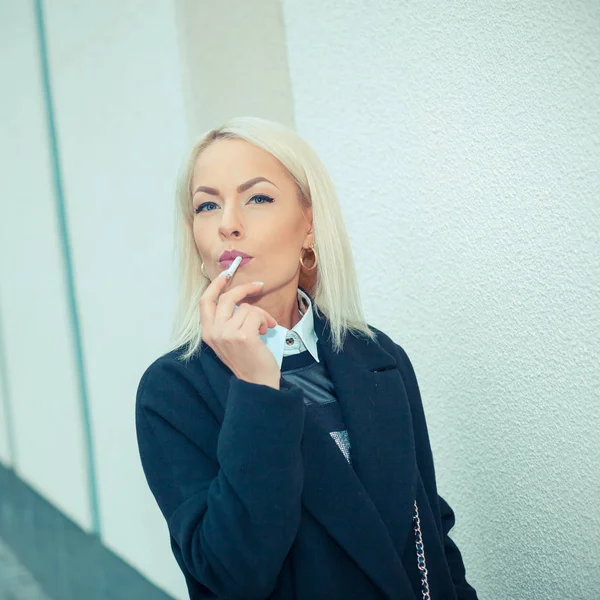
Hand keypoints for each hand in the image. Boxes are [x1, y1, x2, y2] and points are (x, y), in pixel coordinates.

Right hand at [199, 274, 280, 388]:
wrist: (257, 383)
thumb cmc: (247, 361)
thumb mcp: (229, 340)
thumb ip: (228, 321)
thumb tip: (240, 299)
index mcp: (208, 332)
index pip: (205, 302)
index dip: (215, 285)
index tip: (226, 273)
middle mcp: (214, 332)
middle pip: (227, 298)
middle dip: (245, 288)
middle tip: (258, 286)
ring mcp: (228, 334)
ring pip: (247, 307)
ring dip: (261, 314)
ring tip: (264, 328)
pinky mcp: (243, 336)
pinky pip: (256, 315)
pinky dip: (265, 320)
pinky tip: (266, 331)